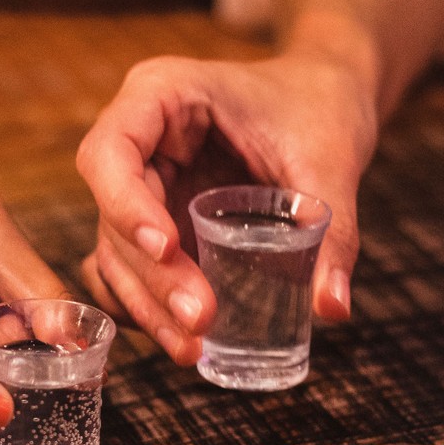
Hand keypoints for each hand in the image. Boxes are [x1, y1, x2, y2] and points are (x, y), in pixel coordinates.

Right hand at [73, 52, 374, 363]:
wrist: (327, 100)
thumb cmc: (320, 107)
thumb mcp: (330, 159)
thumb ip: (333, 229)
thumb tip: (332, 307)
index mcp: (161, 95)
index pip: (110, 151)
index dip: (125, 204)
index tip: (168, 248)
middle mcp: (139, 140)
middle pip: (112, 213)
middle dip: (152, 275)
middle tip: (199, 320)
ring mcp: (144, 184)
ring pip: (117, 252)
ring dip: (148, 304)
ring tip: (193, 349)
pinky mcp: (157, 220)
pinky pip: (134, 268)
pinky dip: (148, 305)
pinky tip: (179, 340)